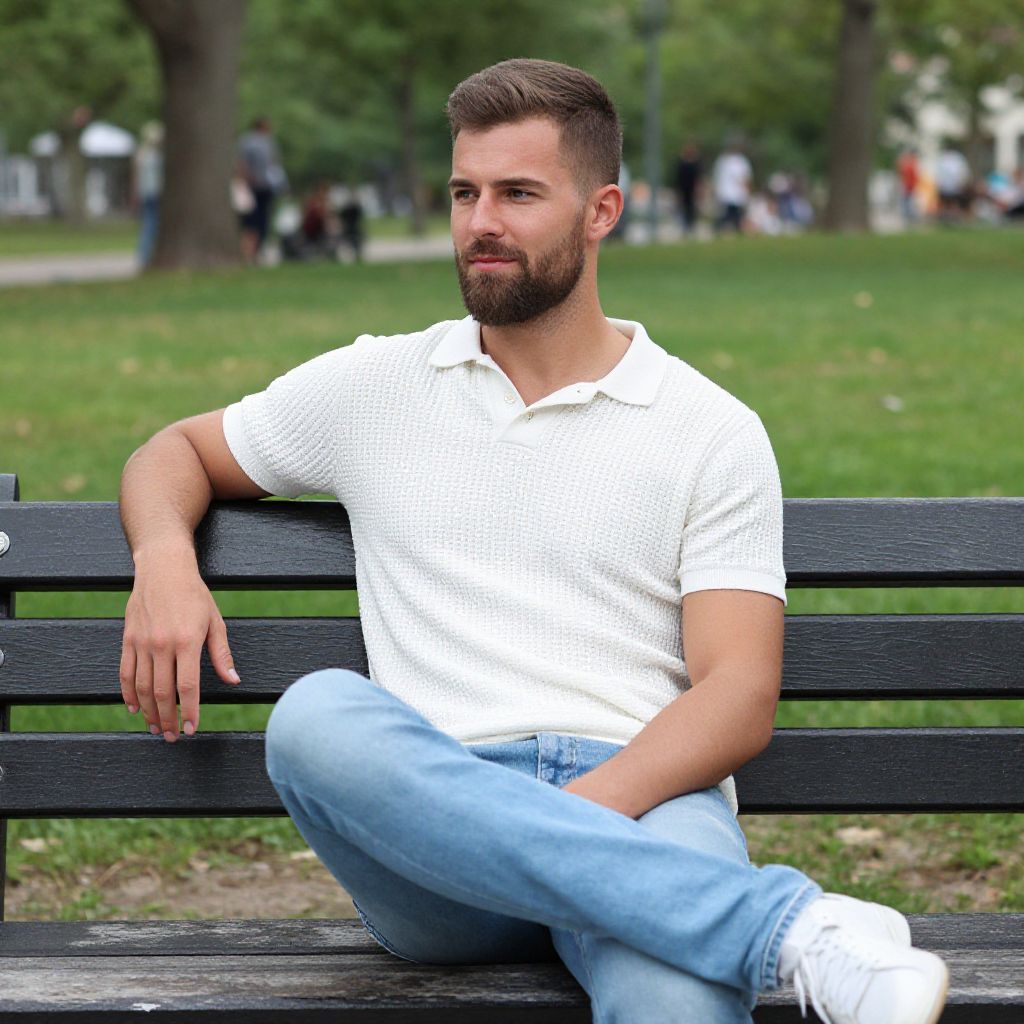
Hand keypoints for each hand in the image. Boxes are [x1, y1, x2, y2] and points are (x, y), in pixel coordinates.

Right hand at [120, 563, 238, 741]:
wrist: (163, 569)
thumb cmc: (194, 595)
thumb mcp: (215, 622)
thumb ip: (221, 654)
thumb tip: (233, 681)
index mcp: (187, 641)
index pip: (187, 687)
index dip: (189, 712)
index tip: (191, 729)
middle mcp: (162, 644)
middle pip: (161, 693)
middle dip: (167, 719)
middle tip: (172, 736)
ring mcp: (142, 643)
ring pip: (141, 688)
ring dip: (149, 712)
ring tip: (156, 728)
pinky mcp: (128, 639)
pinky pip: (125, 674)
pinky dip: (128, 695)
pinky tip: (136, 708)